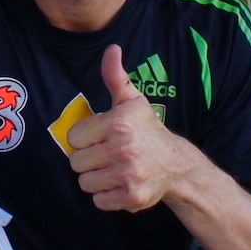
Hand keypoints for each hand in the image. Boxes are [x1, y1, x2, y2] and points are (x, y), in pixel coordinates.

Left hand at [67, 44, 179, 211]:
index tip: (99, 137)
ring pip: (85, 183)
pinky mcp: (131, 197)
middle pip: (76, 162)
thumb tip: (112, 49)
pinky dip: (106, 195)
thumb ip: (115, 76)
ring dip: (95, 178)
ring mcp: (128, 175)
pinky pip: (98, 200)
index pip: (74, 138)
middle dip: (88, 159)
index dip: (84, 138)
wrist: (176, 164)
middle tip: (106, 154)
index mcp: (118, 123)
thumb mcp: (131, 101)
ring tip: (112, 168)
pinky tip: (119, 183)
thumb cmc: (147, 129)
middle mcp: (123, 149)